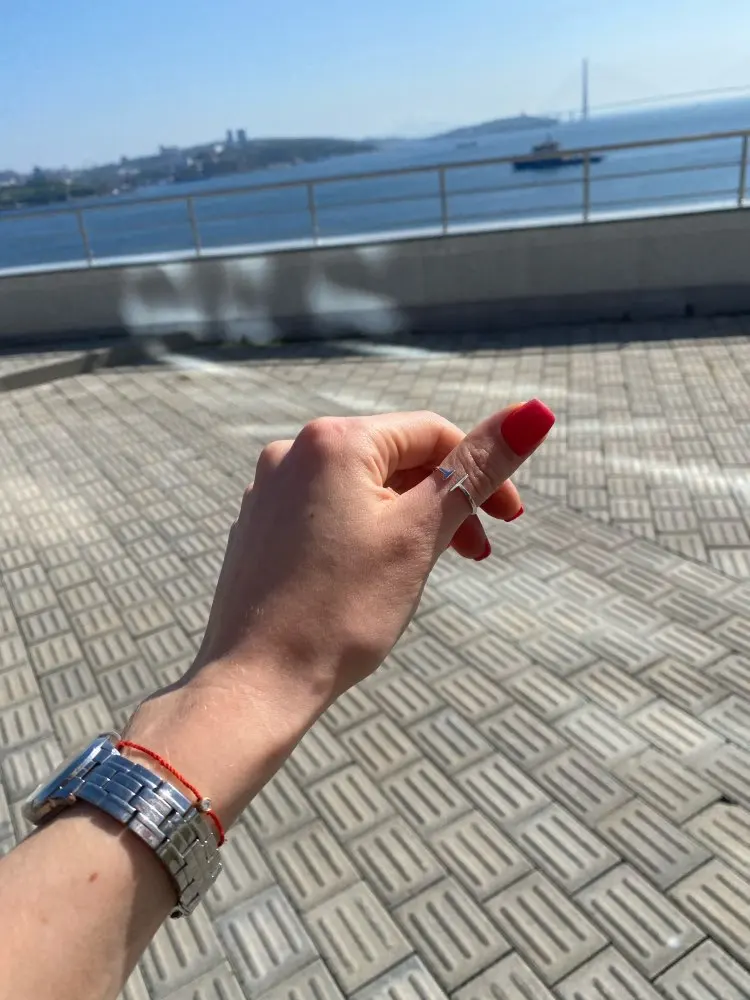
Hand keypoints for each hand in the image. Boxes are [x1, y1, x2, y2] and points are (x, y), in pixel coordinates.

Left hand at [124, 401, 554, 823]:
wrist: (256, 682)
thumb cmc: (343, 609)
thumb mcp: (421, 532)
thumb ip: (477, 468)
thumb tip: (535, 410)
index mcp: (335, 441)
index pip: (432, 432)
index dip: (482, 470)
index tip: (510, 521)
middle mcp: (293, 451)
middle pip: (396, 458)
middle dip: (445, 499)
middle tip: (476, 553)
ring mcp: (269, 490)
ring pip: (363, 488)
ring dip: (410, 519)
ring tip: (428, 568)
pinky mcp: (260, 526)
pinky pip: (328, 512)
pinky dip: (366, 532)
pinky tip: (374, 577)